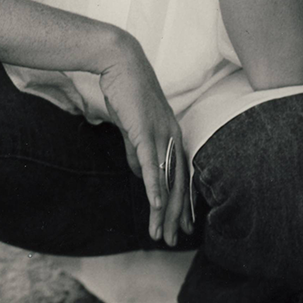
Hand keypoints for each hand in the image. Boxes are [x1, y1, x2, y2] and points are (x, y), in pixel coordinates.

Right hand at [99, 35, 192, 244]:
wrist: (121, 62)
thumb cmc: (126, 92)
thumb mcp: (133, 126)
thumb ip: (136, 149)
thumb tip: (138, 173)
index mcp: (172, 135)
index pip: (181, 175)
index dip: (182, 202)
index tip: (182, 225)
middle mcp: (173, 136)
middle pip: (179, 183)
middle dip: (177, 215)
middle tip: (175, 240)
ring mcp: (161, 134)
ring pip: (166, 181)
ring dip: (164, 211)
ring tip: (162, 234)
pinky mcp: (146, 131)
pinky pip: (152, 166)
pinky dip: (155, 188)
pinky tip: (156, 207)